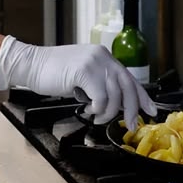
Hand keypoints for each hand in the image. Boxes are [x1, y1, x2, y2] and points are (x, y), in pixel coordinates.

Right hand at [0, 36, 156, 130]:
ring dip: (108, 112)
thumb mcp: (83, 76)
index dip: (142, 96)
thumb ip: (100, 84)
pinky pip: (101, 98)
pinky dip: (97, 109)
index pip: (129, 78)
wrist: (32, 65)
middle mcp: (103, 57)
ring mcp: (94, 62)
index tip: (150, 110)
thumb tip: (117, 103)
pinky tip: (87, 109)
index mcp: (104, 57)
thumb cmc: (53, 73)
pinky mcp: (84, 71)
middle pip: (128, 86)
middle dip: (131, 110)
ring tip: (97, 116)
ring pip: (115, 95)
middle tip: (130, 125)